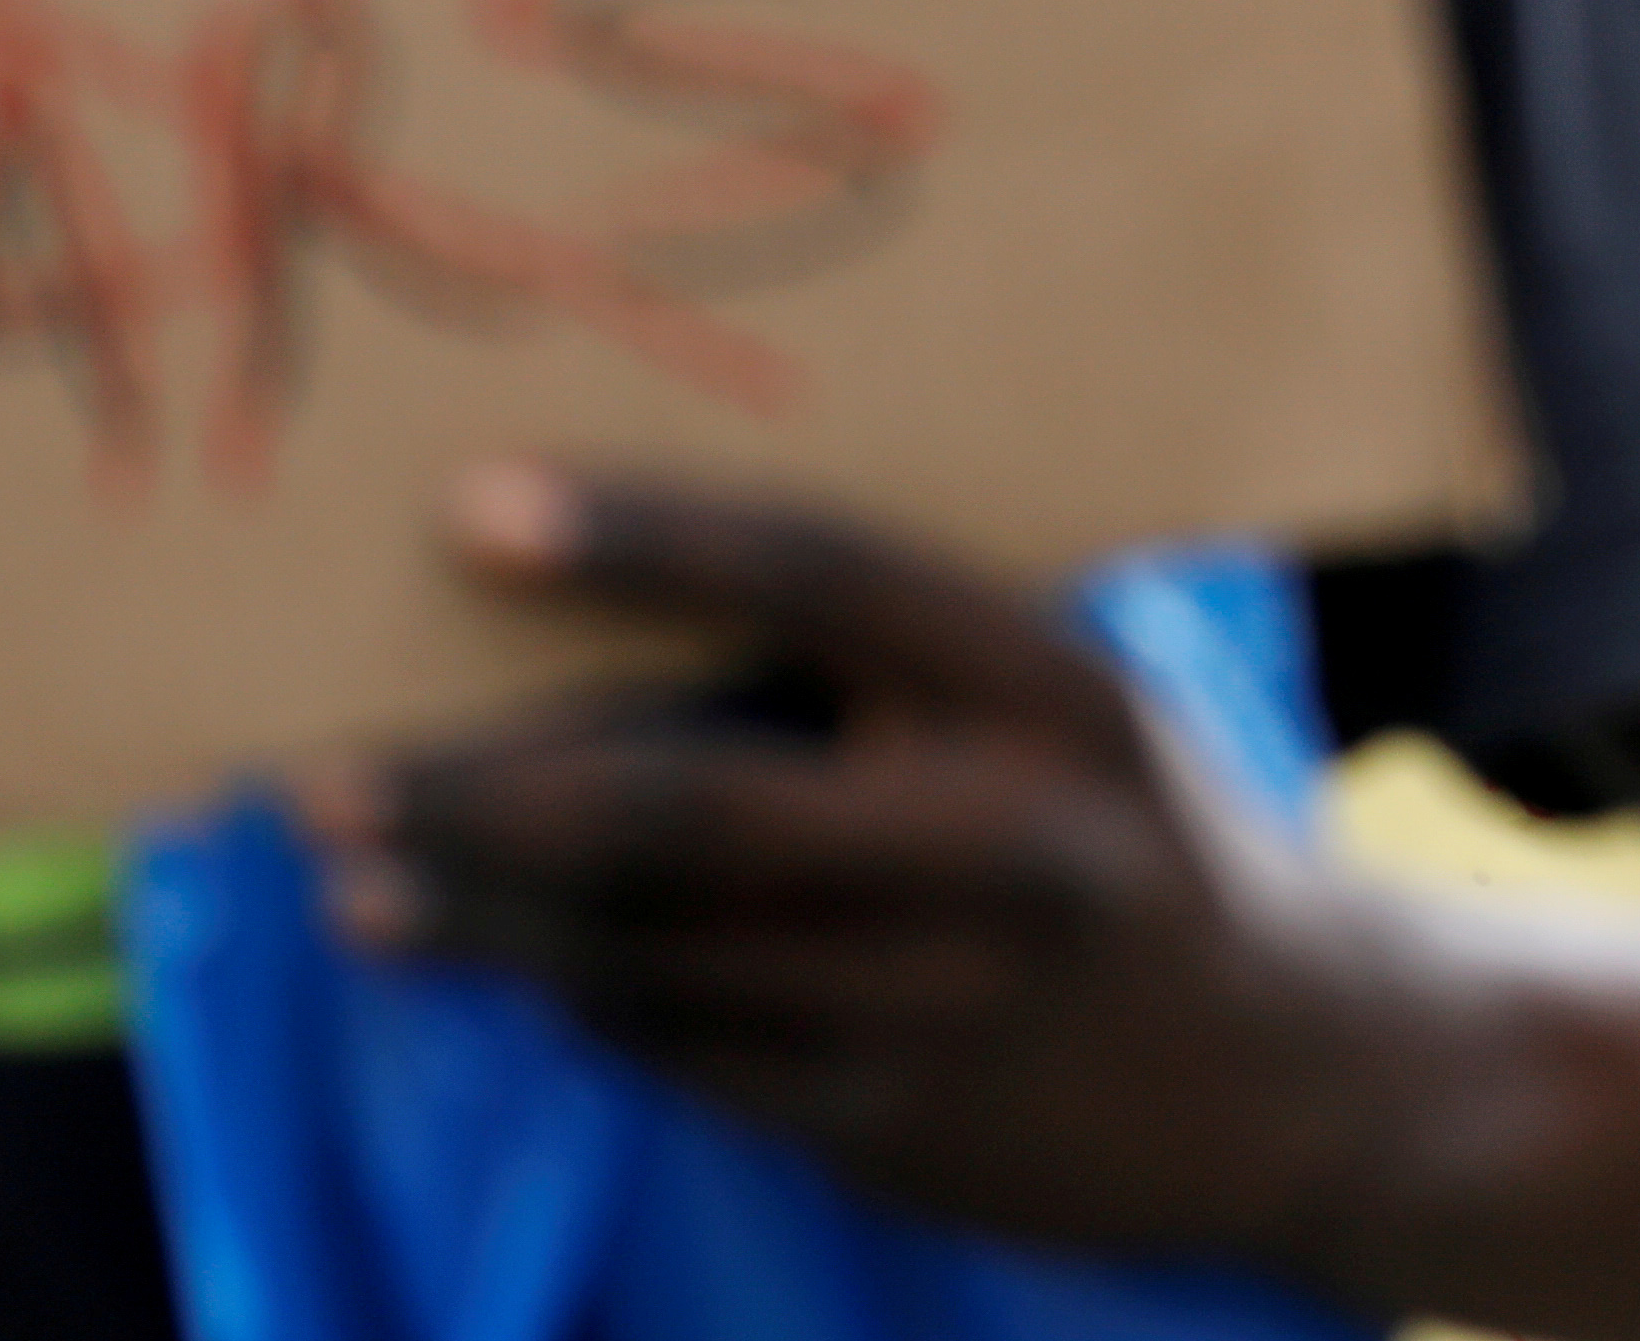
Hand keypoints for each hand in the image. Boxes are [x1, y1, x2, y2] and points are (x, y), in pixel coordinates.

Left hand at [322, 465, 1407, 1273]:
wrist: (1325, 1077)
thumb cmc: (1162, 848)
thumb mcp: (1089, 717)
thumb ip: (913, 683)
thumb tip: (630, 647)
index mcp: (1059, 692)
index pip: (819, 581)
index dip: (641, 540)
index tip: (470, 510)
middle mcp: (1007, 843)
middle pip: (679, 809)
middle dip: (474, 796)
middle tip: (314, 781)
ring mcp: (950, 1001)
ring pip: (651, 955)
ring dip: (479, 922)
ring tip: (354, 884)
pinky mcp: (904, 1129)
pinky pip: (693, 1056)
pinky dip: (589, 1005)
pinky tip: (516, 970)